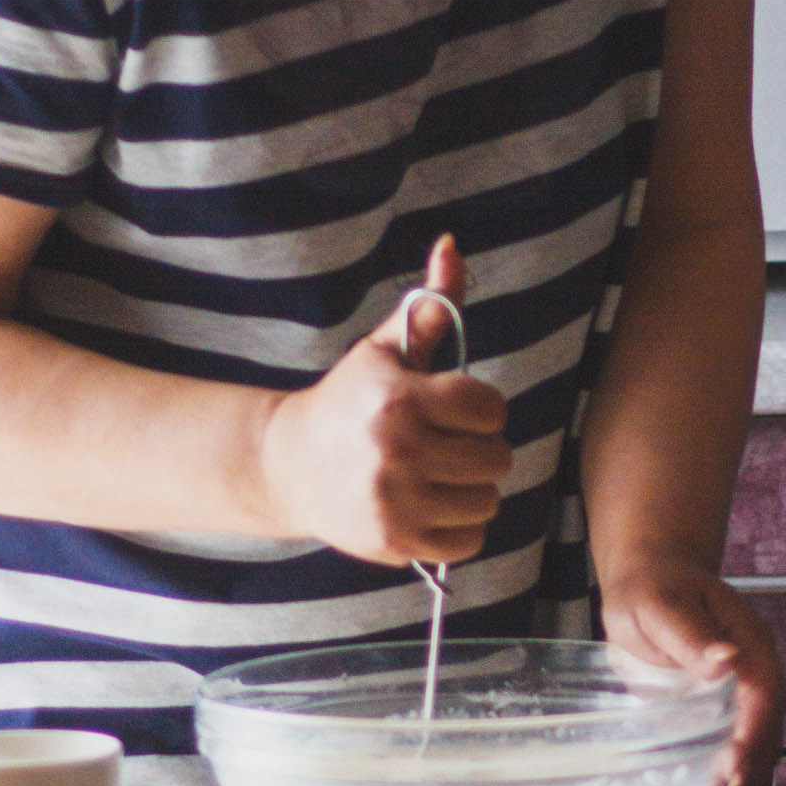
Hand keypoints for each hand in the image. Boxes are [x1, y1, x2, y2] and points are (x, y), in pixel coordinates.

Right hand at [256, 235, 512, 564]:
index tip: (457, 409)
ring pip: (488, 500)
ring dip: (473, 488)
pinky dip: (461, 526)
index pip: (490, 408)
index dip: (481, 408)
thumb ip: (430, 304)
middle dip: (479, 449)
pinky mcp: (395, 542)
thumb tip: (451, 244)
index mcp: (400, 399)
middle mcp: (398, 452)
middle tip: (446, 445)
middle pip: (496, 458)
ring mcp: (396, 502)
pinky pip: (470, 540)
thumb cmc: (350, 401)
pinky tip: (433, 505)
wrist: (288, 465)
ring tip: (440, 475)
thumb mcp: (386, 349)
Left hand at [598, 554, 785, 785]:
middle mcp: (755, 680)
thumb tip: (724, 659)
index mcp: (751, 648)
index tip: (730, 770)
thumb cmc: (654, 589)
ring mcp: (741, 704)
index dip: (751, 737)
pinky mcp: (721, 722)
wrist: (650, 587)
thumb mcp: (663, 604)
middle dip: (739, 782)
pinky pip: (730, 761)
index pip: (763, 699)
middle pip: (762, 739)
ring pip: (752, 759)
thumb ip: (690, 634)